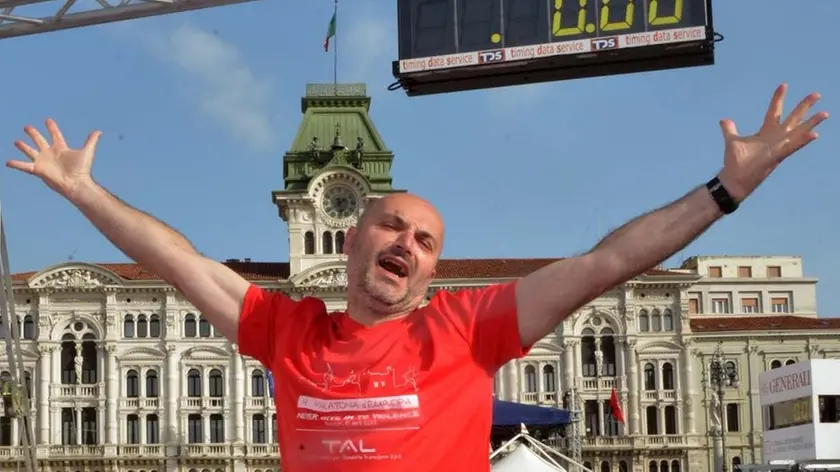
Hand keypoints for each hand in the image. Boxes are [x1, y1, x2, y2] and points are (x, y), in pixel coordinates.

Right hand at [6, 119, 101, 197]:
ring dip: (23, 146)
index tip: (48, 120)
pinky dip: (15, 164)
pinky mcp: (37, 169)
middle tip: (27, 127)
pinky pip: (24, 166)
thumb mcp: (87, 152)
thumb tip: (99, 131)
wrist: (75, 183)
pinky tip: (7, 162)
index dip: (52, 128)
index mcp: (61, 148)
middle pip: (40, 140)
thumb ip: (91, 141)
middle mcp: (50, 153)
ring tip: (16, 141)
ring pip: (30, 151)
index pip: (55, 135)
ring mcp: (43, 161)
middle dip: (34, 134)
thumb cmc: (81, 169)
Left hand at [717, 84, 827, 201]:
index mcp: (766, 131)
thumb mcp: (732, 140)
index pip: (774, 111)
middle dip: (804, 106)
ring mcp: (779, 146)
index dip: (778, 98)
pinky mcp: (778, 155)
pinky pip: (793, 146)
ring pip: (799, 131)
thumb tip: (724, 120)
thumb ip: (730, 129)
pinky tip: (815, 134)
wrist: (734, 178)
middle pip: (793, 118)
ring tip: (824, 113)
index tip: (784, 84)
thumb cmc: (736, 161)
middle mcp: (776, 137)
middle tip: (816, 94)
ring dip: (811, 123)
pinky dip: (803, 141)